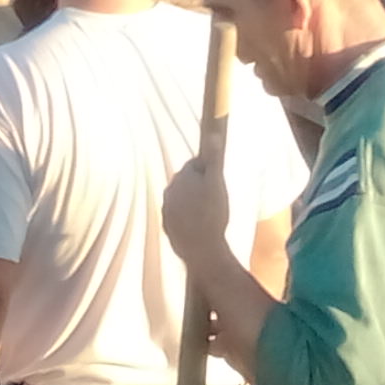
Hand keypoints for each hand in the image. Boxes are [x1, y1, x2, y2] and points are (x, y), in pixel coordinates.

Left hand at [162, 159, 233, 273]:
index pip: (195, 165)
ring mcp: (167, 209)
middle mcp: (170, 191)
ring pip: (183, 200)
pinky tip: (200, 227)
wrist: (200, 249)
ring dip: (194, 203)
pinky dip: (188, 218)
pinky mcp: (167, 225)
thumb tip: (213, 135)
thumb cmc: (211, 214)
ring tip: (208, 216)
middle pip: (188, 182)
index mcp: (182, 177)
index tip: (218, 184)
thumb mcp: (217, 184)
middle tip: (215, 200)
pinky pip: (180, 216)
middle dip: (200, 187)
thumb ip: (213, 159)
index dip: (209, 172)